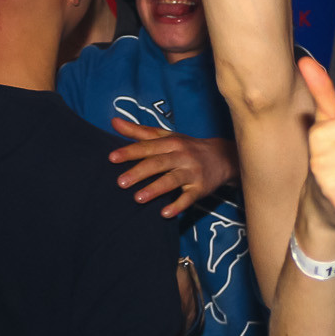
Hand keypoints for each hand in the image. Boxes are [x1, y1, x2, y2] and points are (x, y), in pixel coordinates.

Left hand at [110, 120, 237, 216]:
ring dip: (155, 189)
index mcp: (171, 142)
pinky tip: (165, 213)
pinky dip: (178, 205)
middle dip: (139, 172)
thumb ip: (139, 132)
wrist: (223, 157)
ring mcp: (192, 172)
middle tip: (120, 182)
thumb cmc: (187, 147)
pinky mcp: (201, 188)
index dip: (130, 151)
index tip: (112, 158)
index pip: (148, 146)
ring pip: (172, 180)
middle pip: (158, 163)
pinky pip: (189, 197)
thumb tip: (113, 122)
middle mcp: (182, 156)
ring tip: (138, 198)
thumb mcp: (165, 136)